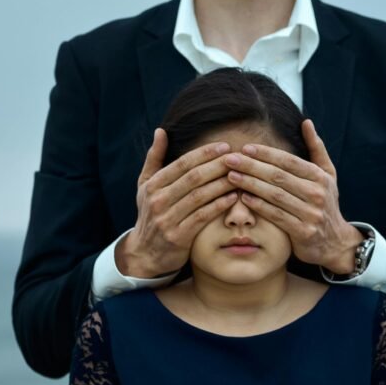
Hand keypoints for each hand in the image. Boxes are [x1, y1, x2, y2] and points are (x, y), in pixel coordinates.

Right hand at [116, 130, 238, 277]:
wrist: (145, 253)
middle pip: (193, 178)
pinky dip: (219, 206)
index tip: (224, 146)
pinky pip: (203, 217)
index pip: (182, 164)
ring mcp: (168, 219)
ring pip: (200, 196)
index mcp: (153, 185)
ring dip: (222, 184)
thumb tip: (161, 131)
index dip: (204, 153)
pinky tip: (234, 198)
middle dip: (218, 166)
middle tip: (237, 158)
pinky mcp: (178, 237)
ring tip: (240, 176)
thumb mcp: (145, 186)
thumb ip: (154, 158)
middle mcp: (158, 200)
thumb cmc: (150, 215)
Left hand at [221, 119, 362, 273]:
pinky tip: (243, 198)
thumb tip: (306, 122)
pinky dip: (259, 206)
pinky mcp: (303, 232)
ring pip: (275, 195)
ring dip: (251, 184)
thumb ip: (316, 149)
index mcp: (320, 177)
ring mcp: (311, 214)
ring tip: (231, 176)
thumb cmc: (326, 204)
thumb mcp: (327, 175)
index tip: (245, 148)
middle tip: (230, 159)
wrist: (335, 242)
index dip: (266, 154)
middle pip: (278, 176)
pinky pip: (277, 216)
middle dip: (252, 166)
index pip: (288, 161)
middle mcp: (317, 193)